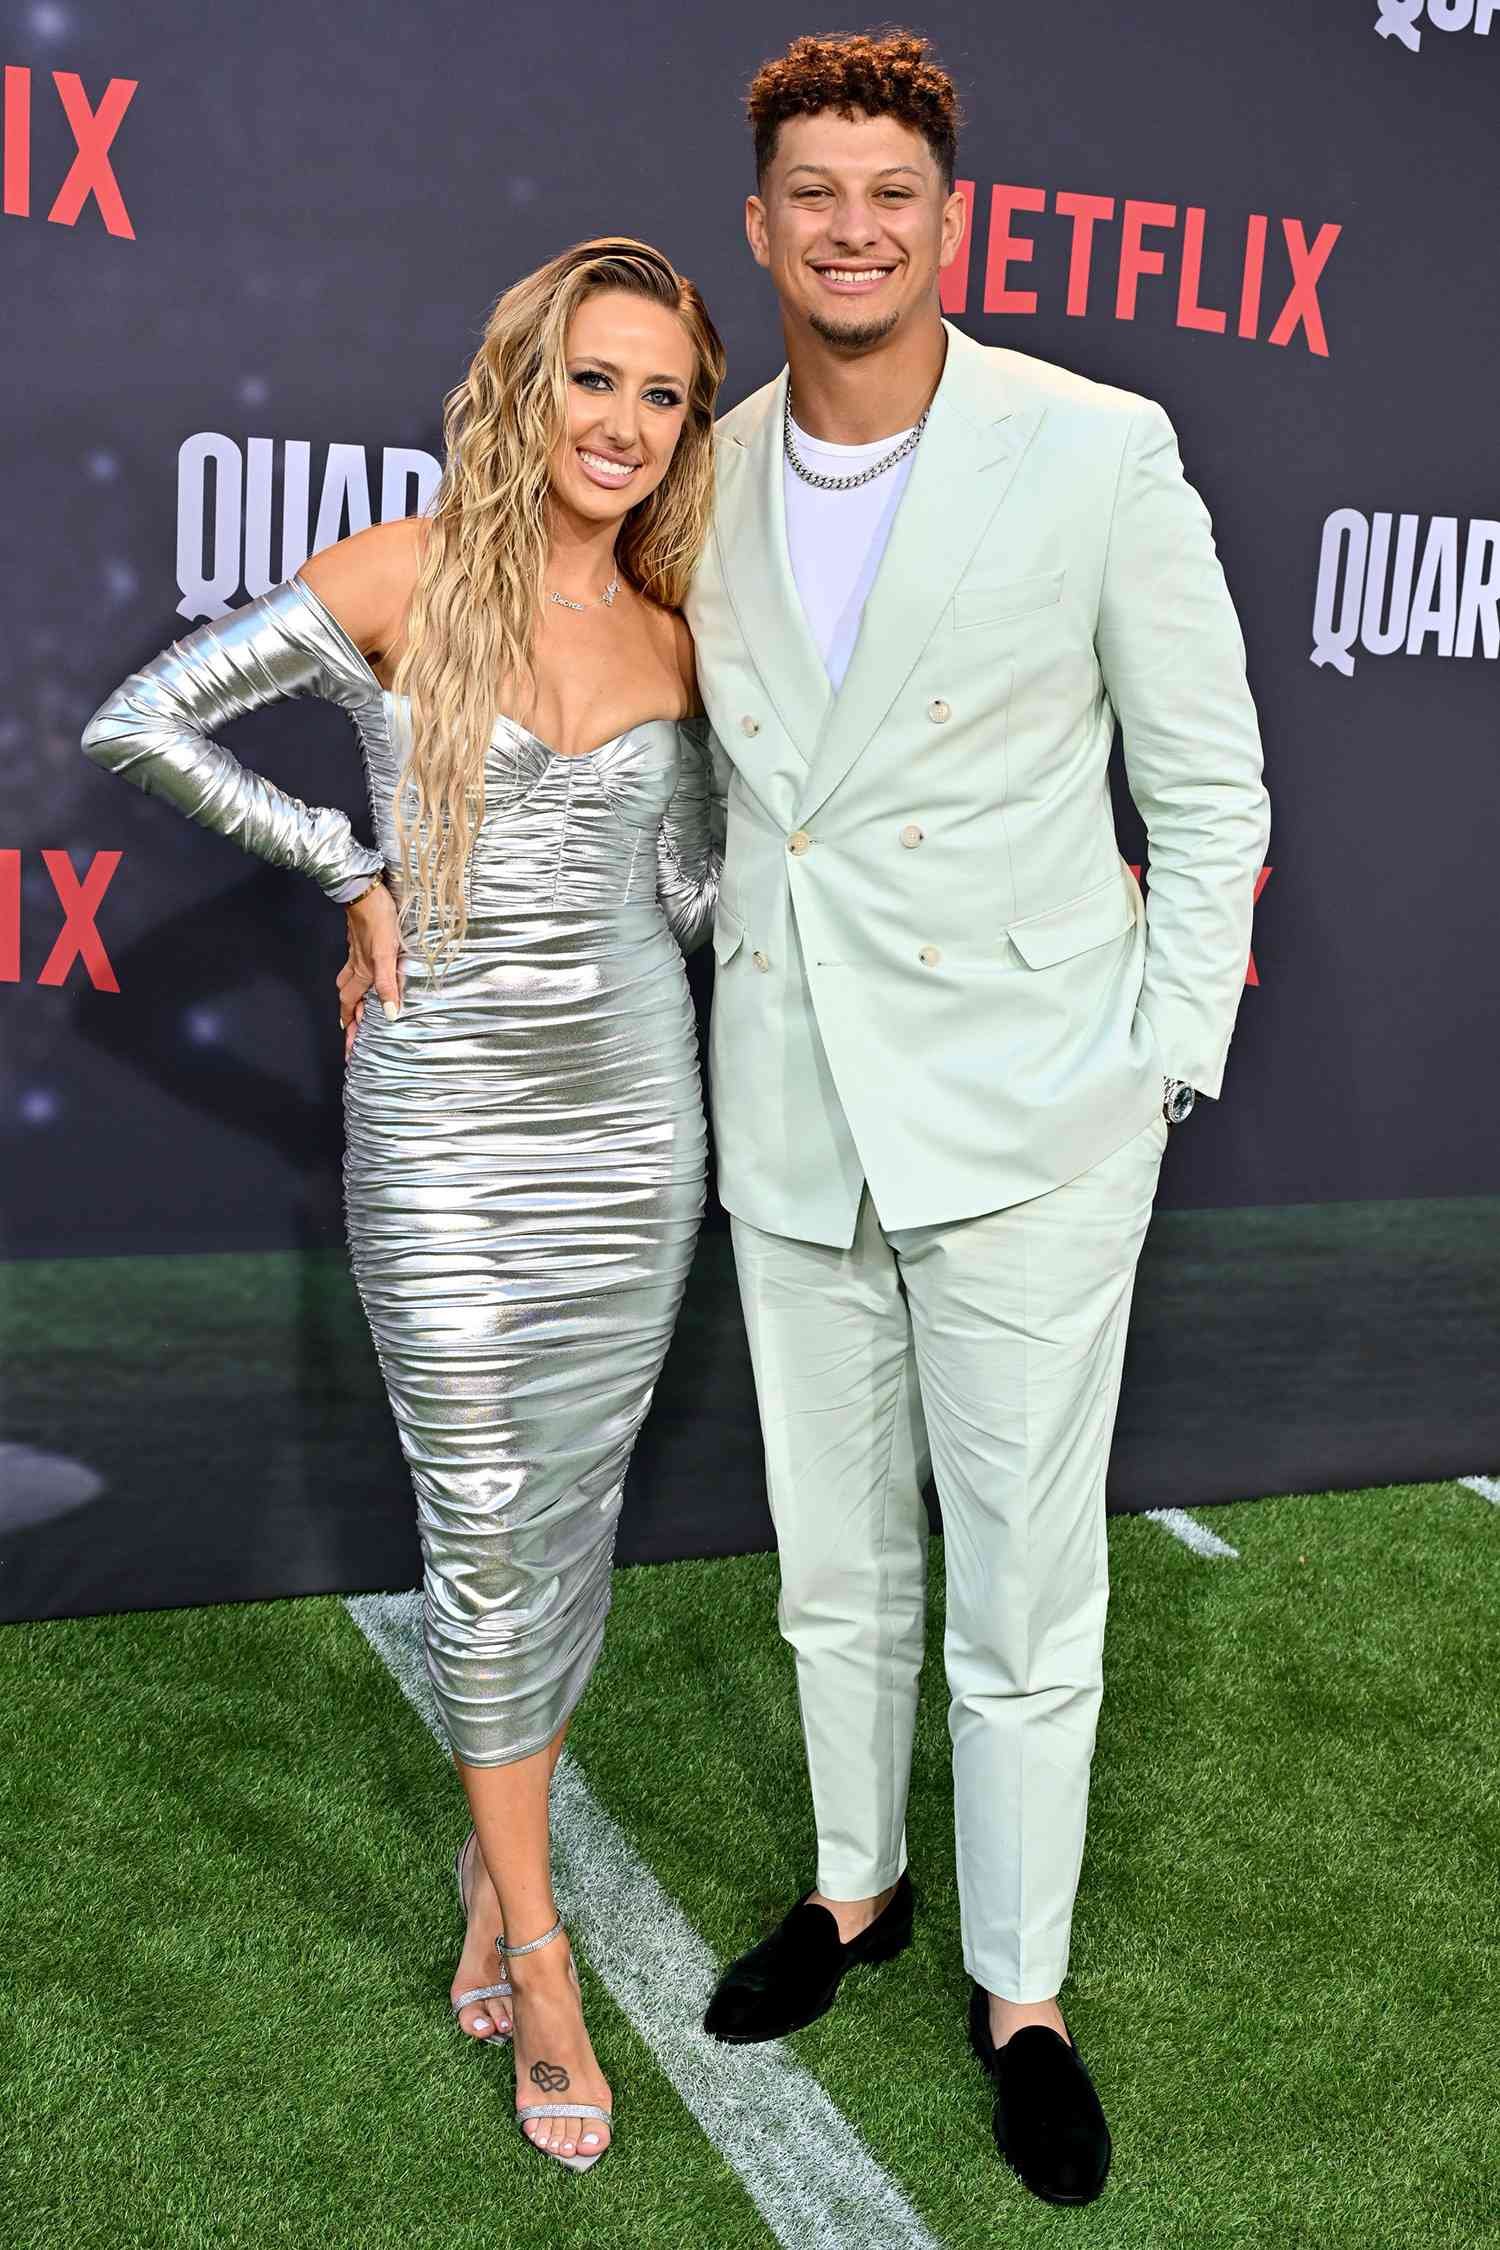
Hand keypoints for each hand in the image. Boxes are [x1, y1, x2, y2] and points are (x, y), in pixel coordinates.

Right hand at [339, 879, 402, 1060]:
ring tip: (354, 1010)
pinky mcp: (360, 942)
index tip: (350, 1048)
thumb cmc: (378, 919)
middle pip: (346, 998)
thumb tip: (390, 1014)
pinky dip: (355, 980)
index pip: (352, 1007)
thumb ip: (387, 984)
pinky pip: (353, 968)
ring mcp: (356, 954)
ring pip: (347, 982)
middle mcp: (356, 967)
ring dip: (349, 998)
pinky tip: (364, 975)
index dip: (352, 1028)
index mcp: (363, 973)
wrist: (365, 891)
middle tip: (350, 1033)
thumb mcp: (386, 954)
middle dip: (348, 1018)